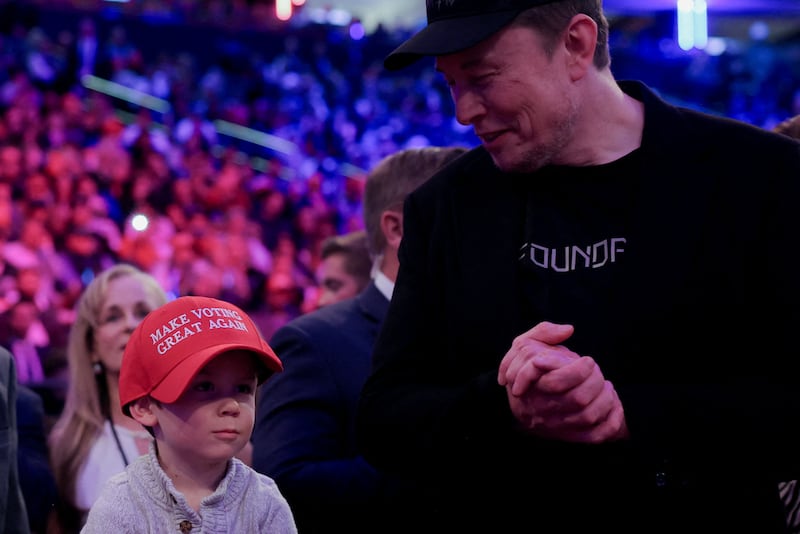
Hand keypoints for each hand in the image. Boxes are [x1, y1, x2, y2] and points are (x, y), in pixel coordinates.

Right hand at [498, 322, 627, 442]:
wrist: (523, 401)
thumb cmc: (530, 368)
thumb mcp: (527, 344)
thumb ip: (544, 332)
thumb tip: (568, 330)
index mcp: (531, 387)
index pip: (557, 383)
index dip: (578, 370)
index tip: (587, 360)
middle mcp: (541, 410)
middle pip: (578, 399)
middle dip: (595, 381)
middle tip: (597, 372)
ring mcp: (555, 426)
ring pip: (588, 416)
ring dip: (605, 398)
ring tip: (606, 386)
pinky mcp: (569, 436)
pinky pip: (595, 436)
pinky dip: (611, 422)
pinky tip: (615, 405)